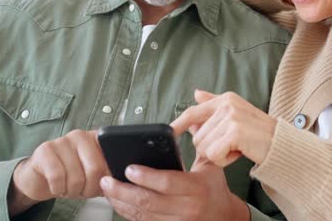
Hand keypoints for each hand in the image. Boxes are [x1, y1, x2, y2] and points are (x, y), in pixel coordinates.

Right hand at [8, 129, 109, 215]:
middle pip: (95, 169)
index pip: (112, 158)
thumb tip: (120, 181)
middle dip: (89, 188)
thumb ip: (108, 174)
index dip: (108, 178)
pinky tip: (56, 186)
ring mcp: (62, 140)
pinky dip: (58, 189)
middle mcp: (81, 135)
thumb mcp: (94, 176)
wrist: (41, 178)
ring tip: (68, 187)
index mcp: (97, 139)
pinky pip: (57, 177)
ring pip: (76, 177)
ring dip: (72, 191)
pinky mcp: (45, 149)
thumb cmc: (71, 176)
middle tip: (82, 190)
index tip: (102, 185)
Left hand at [100, 157, 249, 220]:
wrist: (224, 218)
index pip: (167, 182)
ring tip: (107, 190)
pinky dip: (129, 213)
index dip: (146, 176)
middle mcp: (187, 208)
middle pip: (149, 201)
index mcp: (196, 188)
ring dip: (121, 203)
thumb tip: (192, 120)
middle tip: (107, 180)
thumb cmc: (214, 189)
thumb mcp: (211, 164)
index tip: (129, 168)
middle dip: (123, 191)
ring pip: (143, 215)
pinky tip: (119, 203)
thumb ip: (200, 142)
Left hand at [171, 90, 276, 166]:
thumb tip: (195, 94)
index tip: (168, 132)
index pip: (193, 112)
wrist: (282, 145)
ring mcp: (231, 117)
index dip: (178, 124)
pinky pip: (214, 154)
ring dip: (219, 155)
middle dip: (211, 147)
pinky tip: (238, 154)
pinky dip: (224, 160)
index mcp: (225, 99)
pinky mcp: (235, 132)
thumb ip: (214, 104)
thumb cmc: (259, 134)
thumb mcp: (236, 114)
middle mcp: (226, 105)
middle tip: (232, 146)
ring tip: (237, 149)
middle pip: (197, 137)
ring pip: (204, 147)